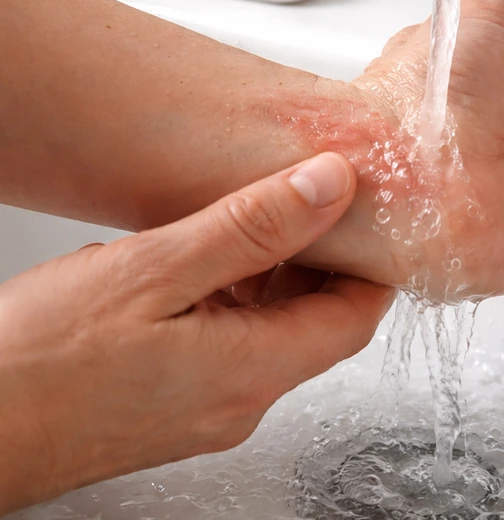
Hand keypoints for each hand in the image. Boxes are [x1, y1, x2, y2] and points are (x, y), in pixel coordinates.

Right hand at [0, 153, 393, 513]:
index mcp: (252, 370)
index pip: (356, 316)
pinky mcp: (174, 408)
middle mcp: (240, 401)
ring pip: (273, 333)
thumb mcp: (155, 270)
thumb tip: (330, 187)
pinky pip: (231, 348)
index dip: (373, 261)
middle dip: (323, 261)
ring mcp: (206, 411)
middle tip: (309, 202)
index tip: (369, 212)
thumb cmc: (37, 364)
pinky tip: (202, 267)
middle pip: (319, 324)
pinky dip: (234, 302)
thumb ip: (251, 227)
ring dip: (274, 278)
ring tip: (251, 223)